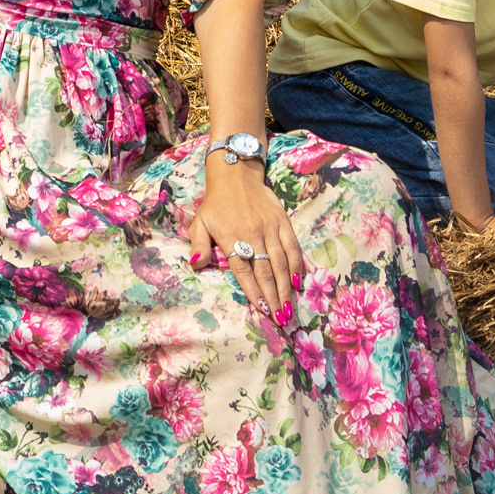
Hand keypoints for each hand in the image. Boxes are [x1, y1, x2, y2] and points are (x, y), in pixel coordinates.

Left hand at [188, 160, 304, 325]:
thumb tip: (196, 265)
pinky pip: (292, 246)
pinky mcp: (282, 221)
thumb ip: (198, 244)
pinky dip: (296, 265)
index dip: (253, 291)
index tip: (261, 310)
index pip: (244, 270)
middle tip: (280, 318)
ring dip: (285, 287)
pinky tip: (298, 282)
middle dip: (273, 297)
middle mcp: (252, 234)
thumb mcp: (200, 222)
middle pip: (265, 271)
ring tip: (288, 308)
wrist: (236, 174)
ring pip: (280, 262)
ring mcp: (270, 228)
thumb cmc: (215, 203)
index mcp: (231, 237)